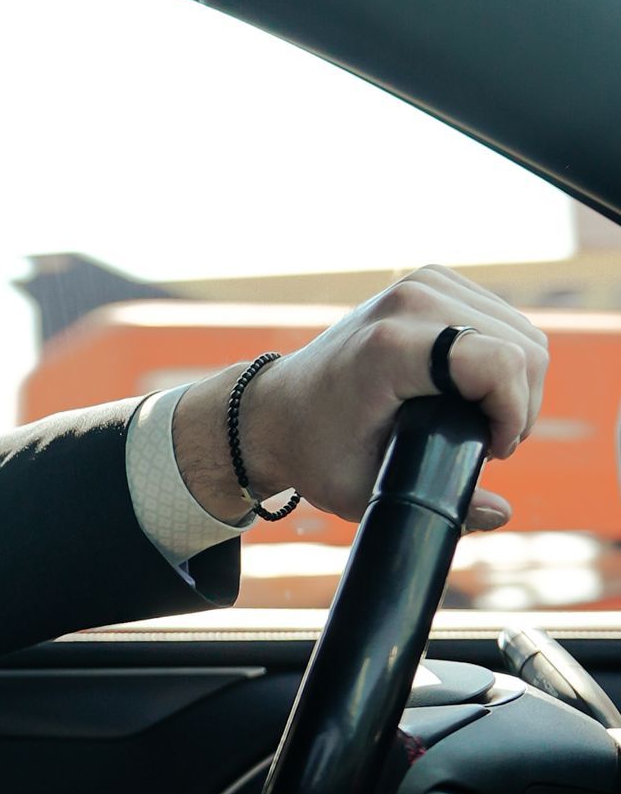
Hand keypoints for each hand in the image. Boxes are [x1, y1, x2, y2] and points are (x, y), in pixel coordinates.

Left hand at [172, 267, 546, 530]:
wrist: (274, 411)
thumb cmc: (316, 452)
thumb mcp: (366, 490)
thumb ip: (439, 503)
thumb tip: (500, 512)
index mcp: (390, 348)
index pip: (499, 362)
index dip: (513, 412)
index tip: (490, 450)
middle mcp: (408, 304)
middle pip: (520, 346)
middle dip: (519, 403)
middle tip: (486, 442)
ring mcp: (420, 285)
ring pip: (518, 330)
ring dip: (516, 381)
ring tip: (481, 419)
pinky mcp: (429, 281)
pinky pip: (500, 316)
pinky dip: (502, 355)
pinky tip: (477, 388)